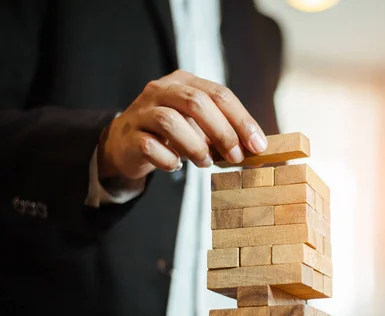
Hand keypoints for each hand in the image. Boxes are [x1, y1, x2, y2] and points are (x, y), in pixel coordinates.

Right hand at [98, 70, 267, 179]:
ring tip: (205, 163)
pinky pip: (150, 146)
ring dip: (195, 146)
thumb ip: (223, 131)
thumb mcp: (198, 126)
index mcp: (184, 82)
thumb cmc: (171, 135)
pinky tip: (175, 164)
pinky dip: (168, 159)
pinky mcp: (129, 135)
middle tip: (234, 157)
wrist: (126, 145)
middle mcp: (161, 90)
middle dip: (222, 132)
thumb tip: (255, 148)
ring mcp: (141, 111)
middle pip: (196, 102)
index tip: (258, 145)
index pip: (219, 94)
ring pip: (170, 122)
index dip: (242, 120)